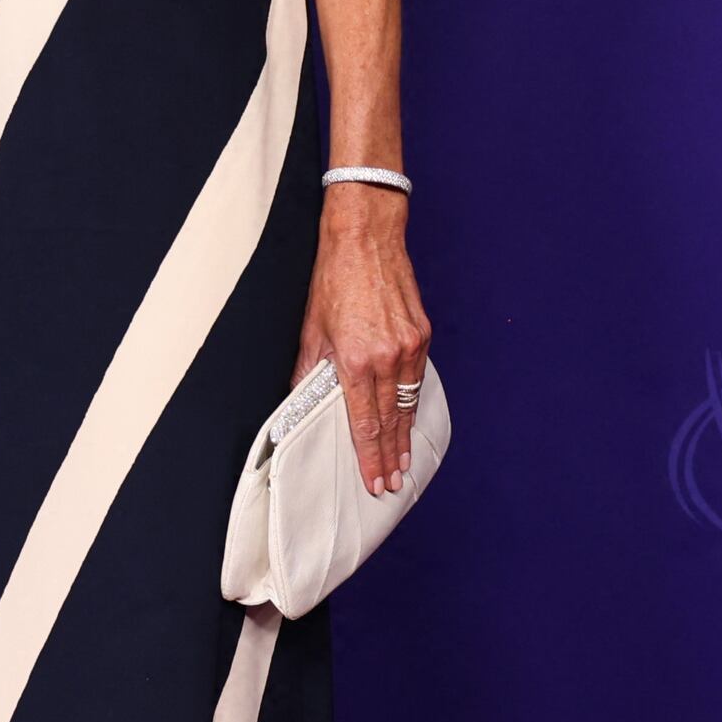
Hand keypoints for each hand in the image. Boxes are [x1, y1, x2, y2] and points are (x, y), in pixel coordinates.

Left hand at [300, 186, 430, 496]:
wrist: (366, 238)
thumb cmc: (333, 280)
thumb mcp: (311, 330)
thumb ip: (309, 372)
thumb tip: (299, 401)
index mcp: (355, 361)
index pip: (365, 423)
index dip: (370, 458)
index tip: (374, 482)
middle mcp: (387, 358)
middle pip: (391, 420)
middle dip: (391, 456)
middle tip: (392, 483)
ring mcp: (410, 346)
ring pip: (408, 402)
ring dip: (405, 434)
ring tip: (402, 461)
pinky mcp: (422, 334)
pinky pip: (417, 378)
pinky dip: (413, 401)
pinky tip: (409, 417)